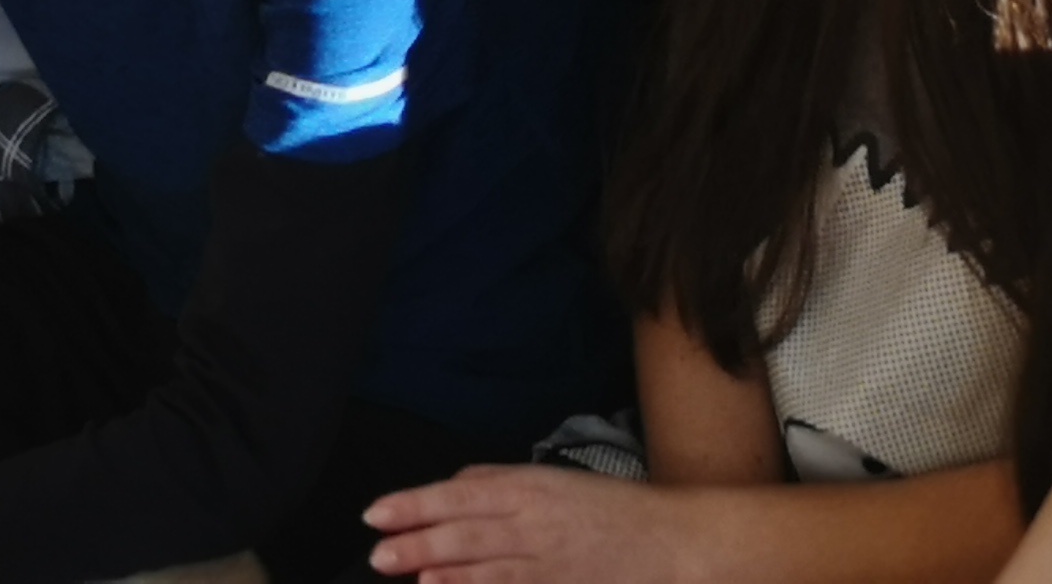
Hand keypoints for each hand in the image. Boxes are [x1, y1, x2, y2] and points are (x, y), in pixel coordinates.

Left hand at [366, 460, 690, 579]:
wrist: (675, 540)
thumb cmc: (611, 508)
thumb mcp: (550, 480)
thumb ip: (498, 482)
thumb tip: (452, 486)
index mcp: (527, 487)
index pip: (458, 493)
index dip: (414, 503)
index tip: (376, 513)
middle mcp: (534, 522)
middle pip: (465, 530)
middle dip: (416, 541)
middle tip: (378, 554)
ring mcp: (550, 561)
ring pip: (486, 565)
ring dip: (441, 570)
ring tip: (404, 572)